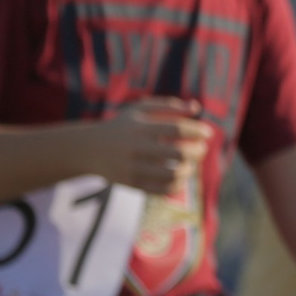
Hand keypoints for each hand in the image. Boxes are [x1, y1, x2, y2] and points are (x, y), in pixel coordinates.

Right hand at [81, 98, 210, 195]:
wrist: (87, 149)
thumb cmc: (122, 126)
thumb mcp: (139, 110)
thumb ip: (168, 106)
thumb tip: (196, 107)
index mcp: (139, 127)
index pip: (177, 129)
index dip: (197, 131)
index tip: (207, 133)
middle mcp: (136, 147)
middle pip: (179, 153)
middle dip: (198, 151)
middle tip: (201, 149)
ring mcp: (133, 168)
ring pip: (173, 174)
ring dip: (189, 170)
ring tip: (190, 164)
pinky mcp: (131, 184)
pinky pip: (163, 189)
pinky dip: (178, 185)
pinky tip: (181, 177)